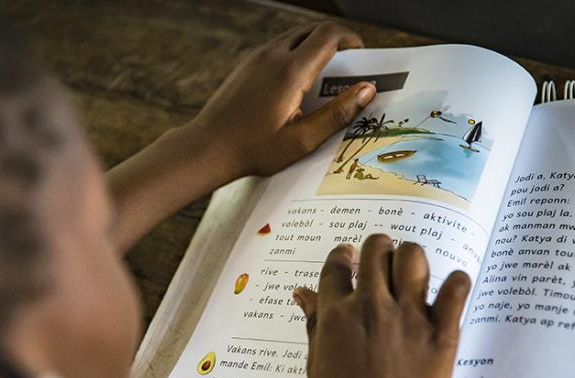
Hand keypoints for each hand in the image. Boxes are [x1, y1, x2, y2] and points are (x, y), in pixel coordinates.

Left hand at [191, 22, 375, 178]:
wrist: (207, 147)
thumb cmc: (252, 149)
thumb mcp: (301, 140)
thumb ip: (336, 115)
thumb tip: (367, 91)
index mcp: (290, 71)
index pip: (329, 35)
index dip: (351, 39)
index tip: (361, 55)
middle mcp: (272, 56)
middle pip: (312, 30)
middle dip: (335, 43)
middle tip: (346, 68)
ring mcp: (256, 58)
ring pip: (294, 38)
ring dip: (313, 49)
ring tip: (323, 79)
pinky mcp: (245, 65)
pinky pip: (277, 49)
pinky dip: (294, 56)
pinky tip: (296, 85)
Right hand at [293, 236, 470, 377]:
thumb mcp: (317, 366)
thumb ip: (314, 325)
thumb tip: (303, 294)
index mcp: (337, 315)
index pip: (337, 266)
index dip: (343, 255)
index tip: (349, 256)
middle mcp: (371, 306)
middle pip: (377, 249)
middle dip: (379, 248)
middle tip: (382, 261)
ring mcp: (409, 316)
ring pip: (413, 257)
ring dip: (410, 258)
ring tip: (411, 273)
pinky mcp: (442, 332)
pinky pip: (456, 287)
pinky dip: (456, 283)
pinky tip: (450, 291)